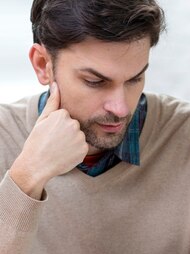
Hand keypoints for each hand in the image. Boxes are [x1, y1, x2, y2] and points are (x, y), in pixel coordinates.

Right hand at [9, 82, 87, 196]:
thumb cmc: (37, 141)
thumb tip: (56, 85)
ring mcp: (80, 137)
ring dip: (72, 141)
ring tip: (60, 148)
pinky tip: (66, 154)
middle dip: (67, 132)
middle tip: (54, 141)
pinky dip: (76, 151)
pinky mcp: (85, 149)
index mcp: (62, 115)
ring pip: (79, 136)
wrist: (38, 165)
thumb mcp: (42, 120)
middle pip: (74, 125)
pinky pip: (83, 147)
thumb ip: (52, 102)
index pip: (66, 116)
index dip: (57, 125)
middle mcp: (74, 124)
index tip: (50, 132)